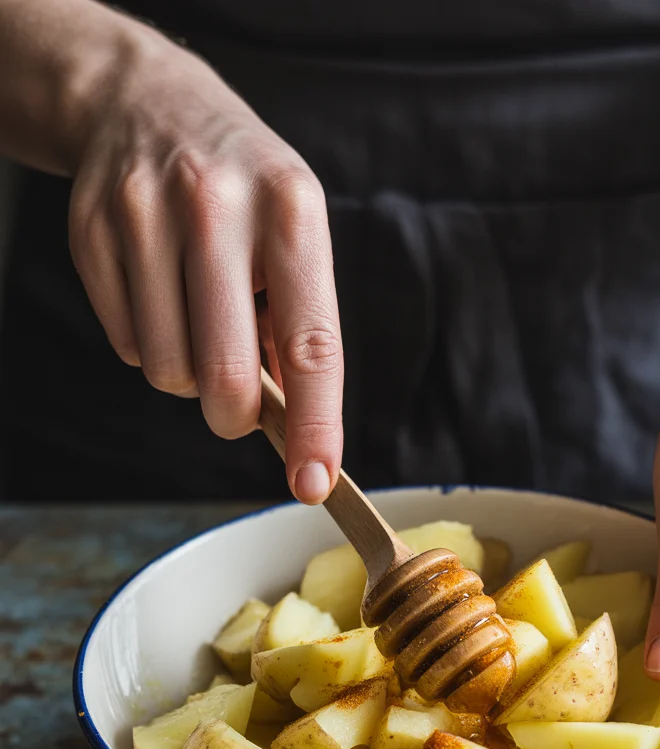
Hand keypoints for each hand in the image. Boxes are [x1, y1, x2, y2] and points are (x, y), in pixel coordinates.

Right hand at [67, 24, 341, 502]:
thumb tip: (295, 423)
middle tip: (238, 405)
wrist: (146, 102)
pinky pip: (127, 345)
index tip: (313, 482)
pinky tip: (161, 297)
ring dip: (189, 376)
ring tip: (200, 323)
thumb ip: (298, 325)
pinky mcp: (91, 231)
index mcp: (291, 209)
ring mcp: (144, 214)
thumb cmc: (244, 189)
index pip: (310, 344)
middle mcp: (217, 206)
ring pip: (167, 370)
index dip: (314, 425)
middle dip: (234, 414)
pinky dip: (150, 344)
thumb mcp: (295, 233)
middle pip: (224, 374)